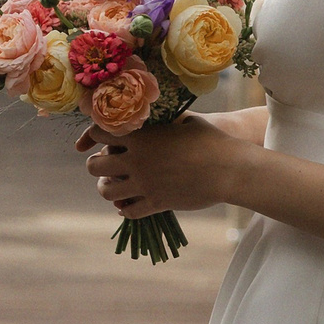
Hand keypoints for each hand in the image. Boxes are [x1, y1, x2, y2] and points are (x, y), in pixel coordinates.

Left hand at [77, 113, 244, 216]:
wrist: (229, 168)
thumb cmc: (210, 139)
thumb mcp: (184, 121)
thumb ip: (163, 121)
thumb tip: (158, 112)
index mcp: (140, 137)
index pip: (99, 133)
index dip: (97, 135)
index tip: (102, 139)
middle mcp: (136, 161)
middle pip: (94, 165)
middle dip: (96, 165)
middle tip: (105, 165)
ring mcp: (145, 184)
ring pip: (107, 192)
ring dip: (107, 189)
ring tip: (113, 187)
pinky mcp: (156, 203)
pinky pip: (129, 211)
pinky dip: (126, 209)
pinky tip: (129, 206)